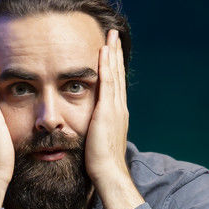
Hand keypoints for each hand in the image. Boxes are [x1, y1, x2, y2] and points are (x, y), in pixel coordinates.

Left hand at [86, 29, 141, 208]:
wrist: (108, 173)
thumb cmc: (101, 164)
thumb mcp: (98, 142)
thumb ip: (96, 131)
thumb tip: (89, 130)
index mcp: (117, 115)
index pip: (116, 85)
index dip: (114, 67)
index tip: (111, 51)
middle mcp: (119, 108)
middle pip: (118, 74)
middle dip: (116, 54)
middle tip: (115, 35)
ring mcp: (115, 108)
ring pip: (114, 74)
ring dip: (112, 53)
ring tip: (111, 35)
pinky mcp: (107, 111)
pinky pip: (107, 82)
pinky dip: (106, 65)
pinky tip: (104, 51)